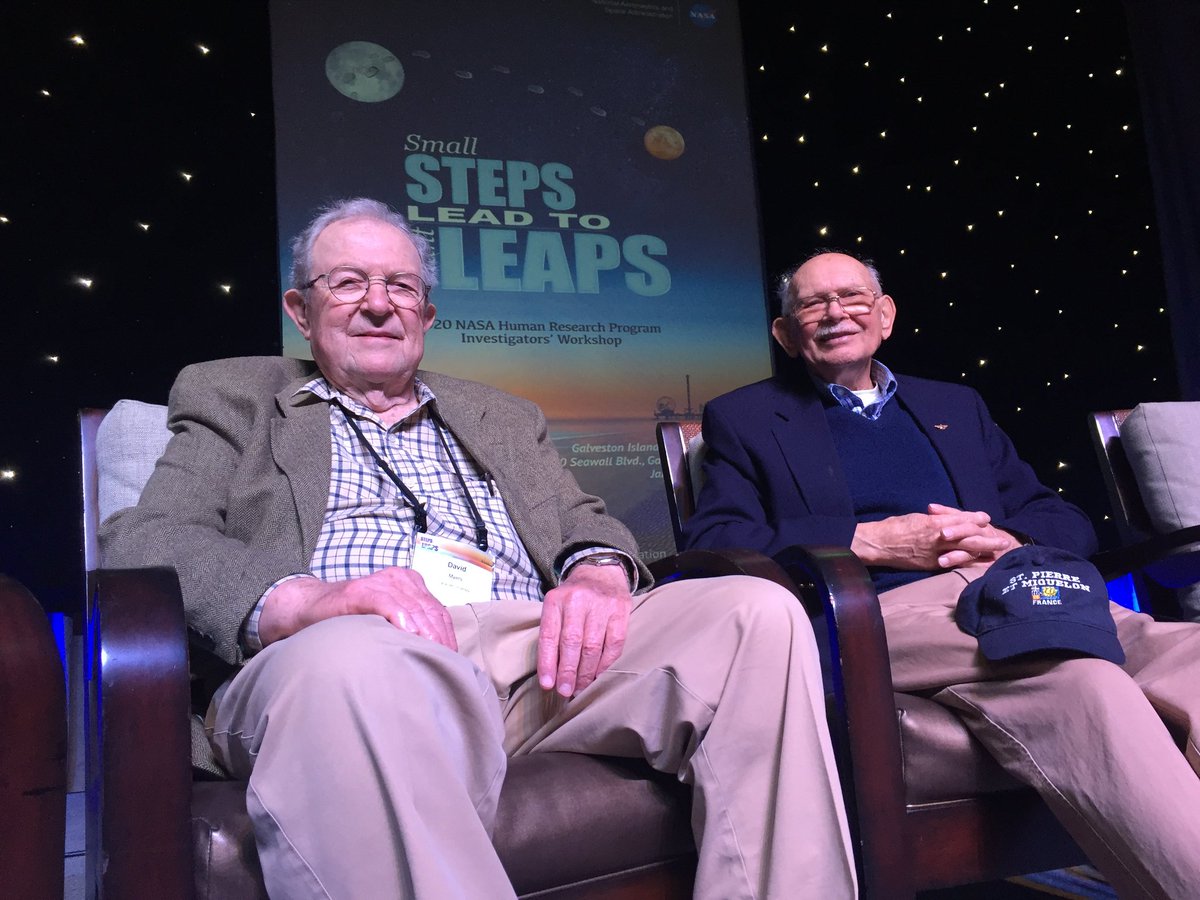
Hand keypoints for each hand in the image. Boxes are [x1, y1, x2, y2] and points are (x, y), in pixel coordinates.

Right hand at [259, 567, 456, 650]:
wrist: (312, 608)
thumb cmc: (352, 618)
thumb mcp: (388, 620)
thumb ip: (410, 627)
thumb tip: (437, 654)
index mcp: (411, 583)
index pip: (438, 611)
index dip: (447, 636)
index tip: (453, 658)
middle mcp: (399, 579)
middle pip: (429, 610)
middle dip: (440, 638)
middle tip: (447, 662)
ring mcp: (380, 583)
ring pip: (413, 607)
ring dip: (425, 632)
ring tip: (433, 654)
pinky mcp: (362, 591)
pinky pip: (386, 602)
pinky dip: (400, 617)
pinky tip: (408, 634)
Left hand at [538, 562, 631, 697]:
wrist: (601, 571)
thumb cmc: (575, 597)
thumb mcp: (557, 606)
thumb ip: (553, 633)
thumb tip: (550, 673)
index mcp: (556, 600)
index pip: (549, 635)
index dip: (547, 662)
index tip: (547, 685)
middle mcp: (578, 600)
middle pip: (571, 643)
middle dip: (568, 672)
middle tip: (565, 691)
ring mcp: (601, 604)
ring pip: (593, 646)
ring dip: (586, 673)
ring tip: (580, 688)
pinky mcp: (620, 610)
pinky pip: (614, 644)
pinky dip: (605, 664)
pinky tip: (598, 675)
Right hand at [851, 504, 1019, 570]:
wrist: (879, 544)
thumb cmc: (894, 527)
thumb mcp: (916, 517)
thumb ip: (934, 519)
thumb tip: (947, 521)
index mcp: (934, 523)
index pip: (961, 520)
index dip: (975, 519)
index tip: (986, 518)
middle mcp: (938, 538)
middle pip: (969, 538)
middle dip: (988, 539)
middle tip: (1003, 541)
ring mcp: (936, 553)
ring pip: (964, 552)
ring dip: (982, 552)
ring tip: (996, 553)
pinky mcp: (932, 564)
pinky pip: (954, 563)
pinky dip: (967, 562)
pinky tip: (976, 563)